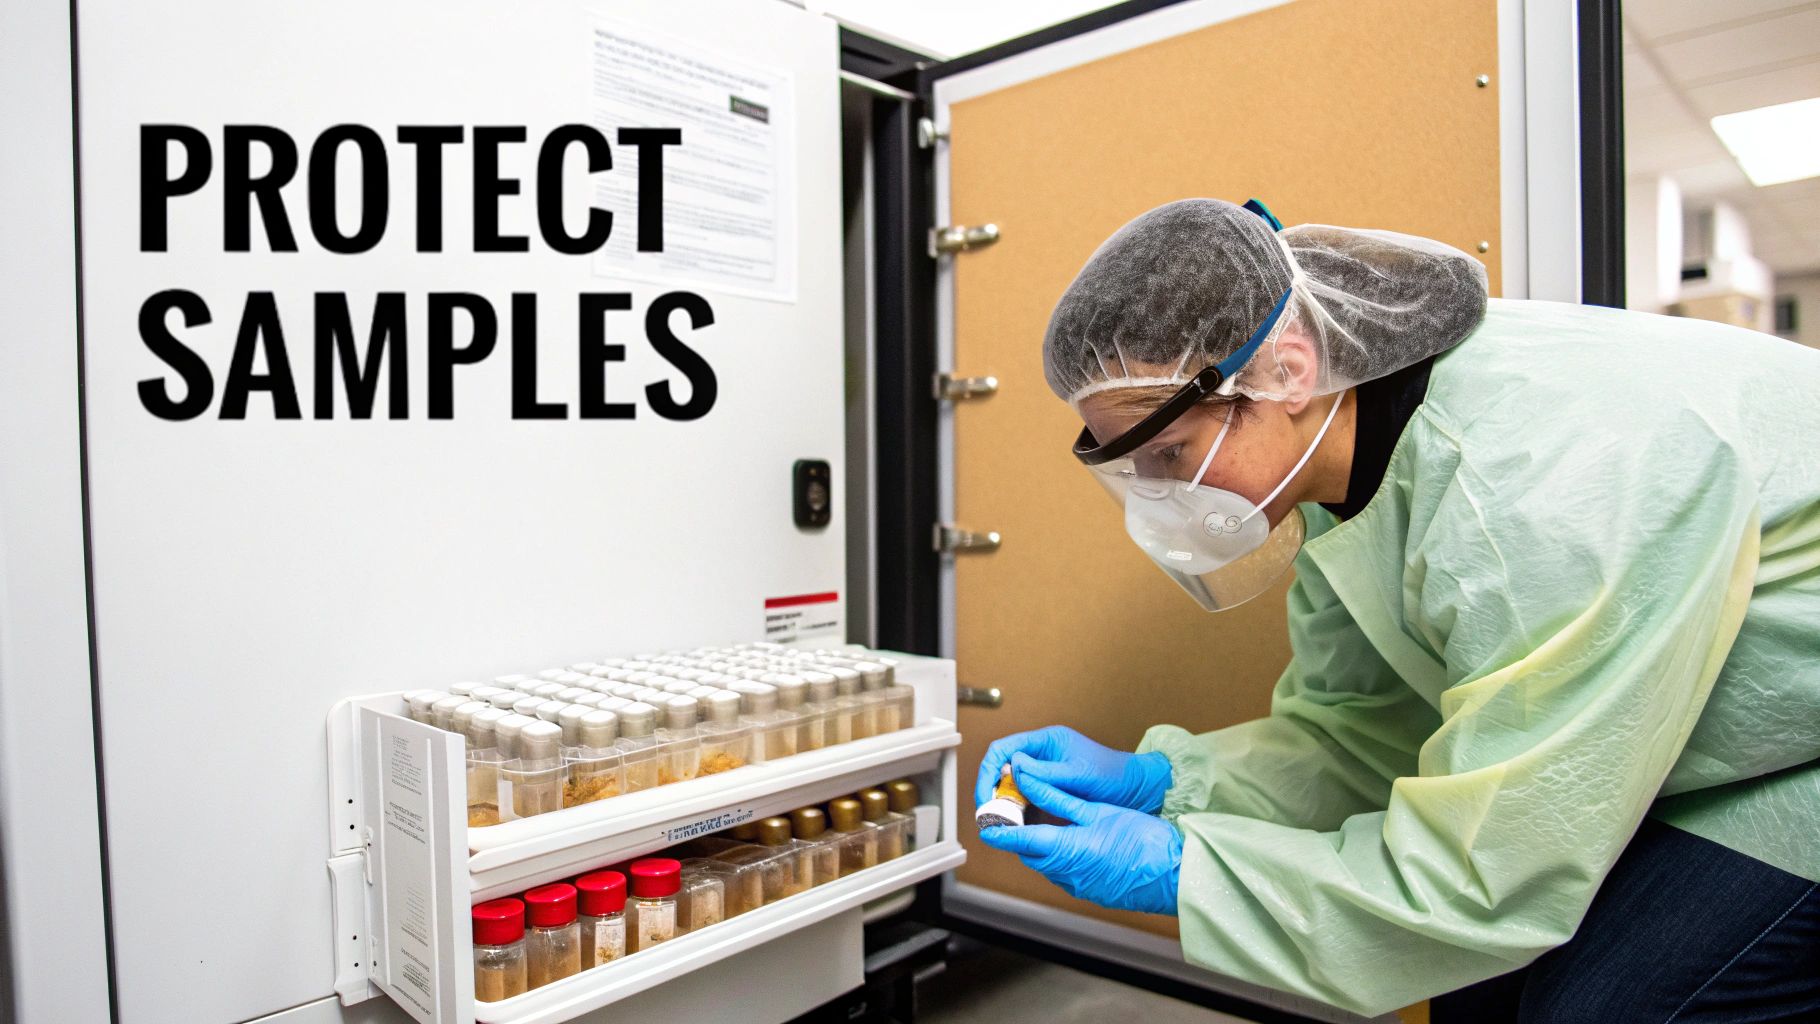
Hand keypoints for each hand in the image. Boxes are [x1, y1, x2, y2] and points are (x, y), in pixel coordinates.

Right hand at [975, 725, 1171, 812]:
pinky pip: (1024, 802)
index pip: (1003, 750)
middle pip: (1002, 769)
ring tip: (1000, 824)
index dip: (989, 771)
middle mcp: (1040, 756)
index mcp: (1045, 742)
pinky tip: (1016, 828)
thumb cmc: (1113, 775)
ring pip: (1011, 788)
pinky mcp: (1048, 793)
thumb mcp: (1078, 774)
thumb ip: (1045, 771)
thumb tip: (1012, 765)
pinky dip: (1017, 814)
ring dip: (1003, 805)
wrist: (1136, 791)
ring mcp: (1044, 775)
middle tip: (989, 814)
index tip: (986, 795)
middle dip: (992, 791)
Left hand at [979, 769, 1181, 915]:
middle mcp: (1064, 873)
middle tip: (1020, 812)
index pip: (1018, 839)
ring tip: (1045, 822)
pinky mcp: (1089, 892)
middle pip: (1029, 853)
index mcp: (1064, 849)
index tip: (985, 823)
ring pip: (1046, 864)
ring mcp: (1077, 886)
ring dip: (1040, 846)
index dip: (998, 830)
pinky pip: (1064, 873)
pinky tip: (1073, 841)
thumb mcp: (1096, 810)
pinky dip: (1060, 857)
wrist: (1173, 874)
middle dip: (1020, 835)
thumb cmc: (1141, 839)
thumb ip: (1057, 797)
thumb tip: (1028, 781)